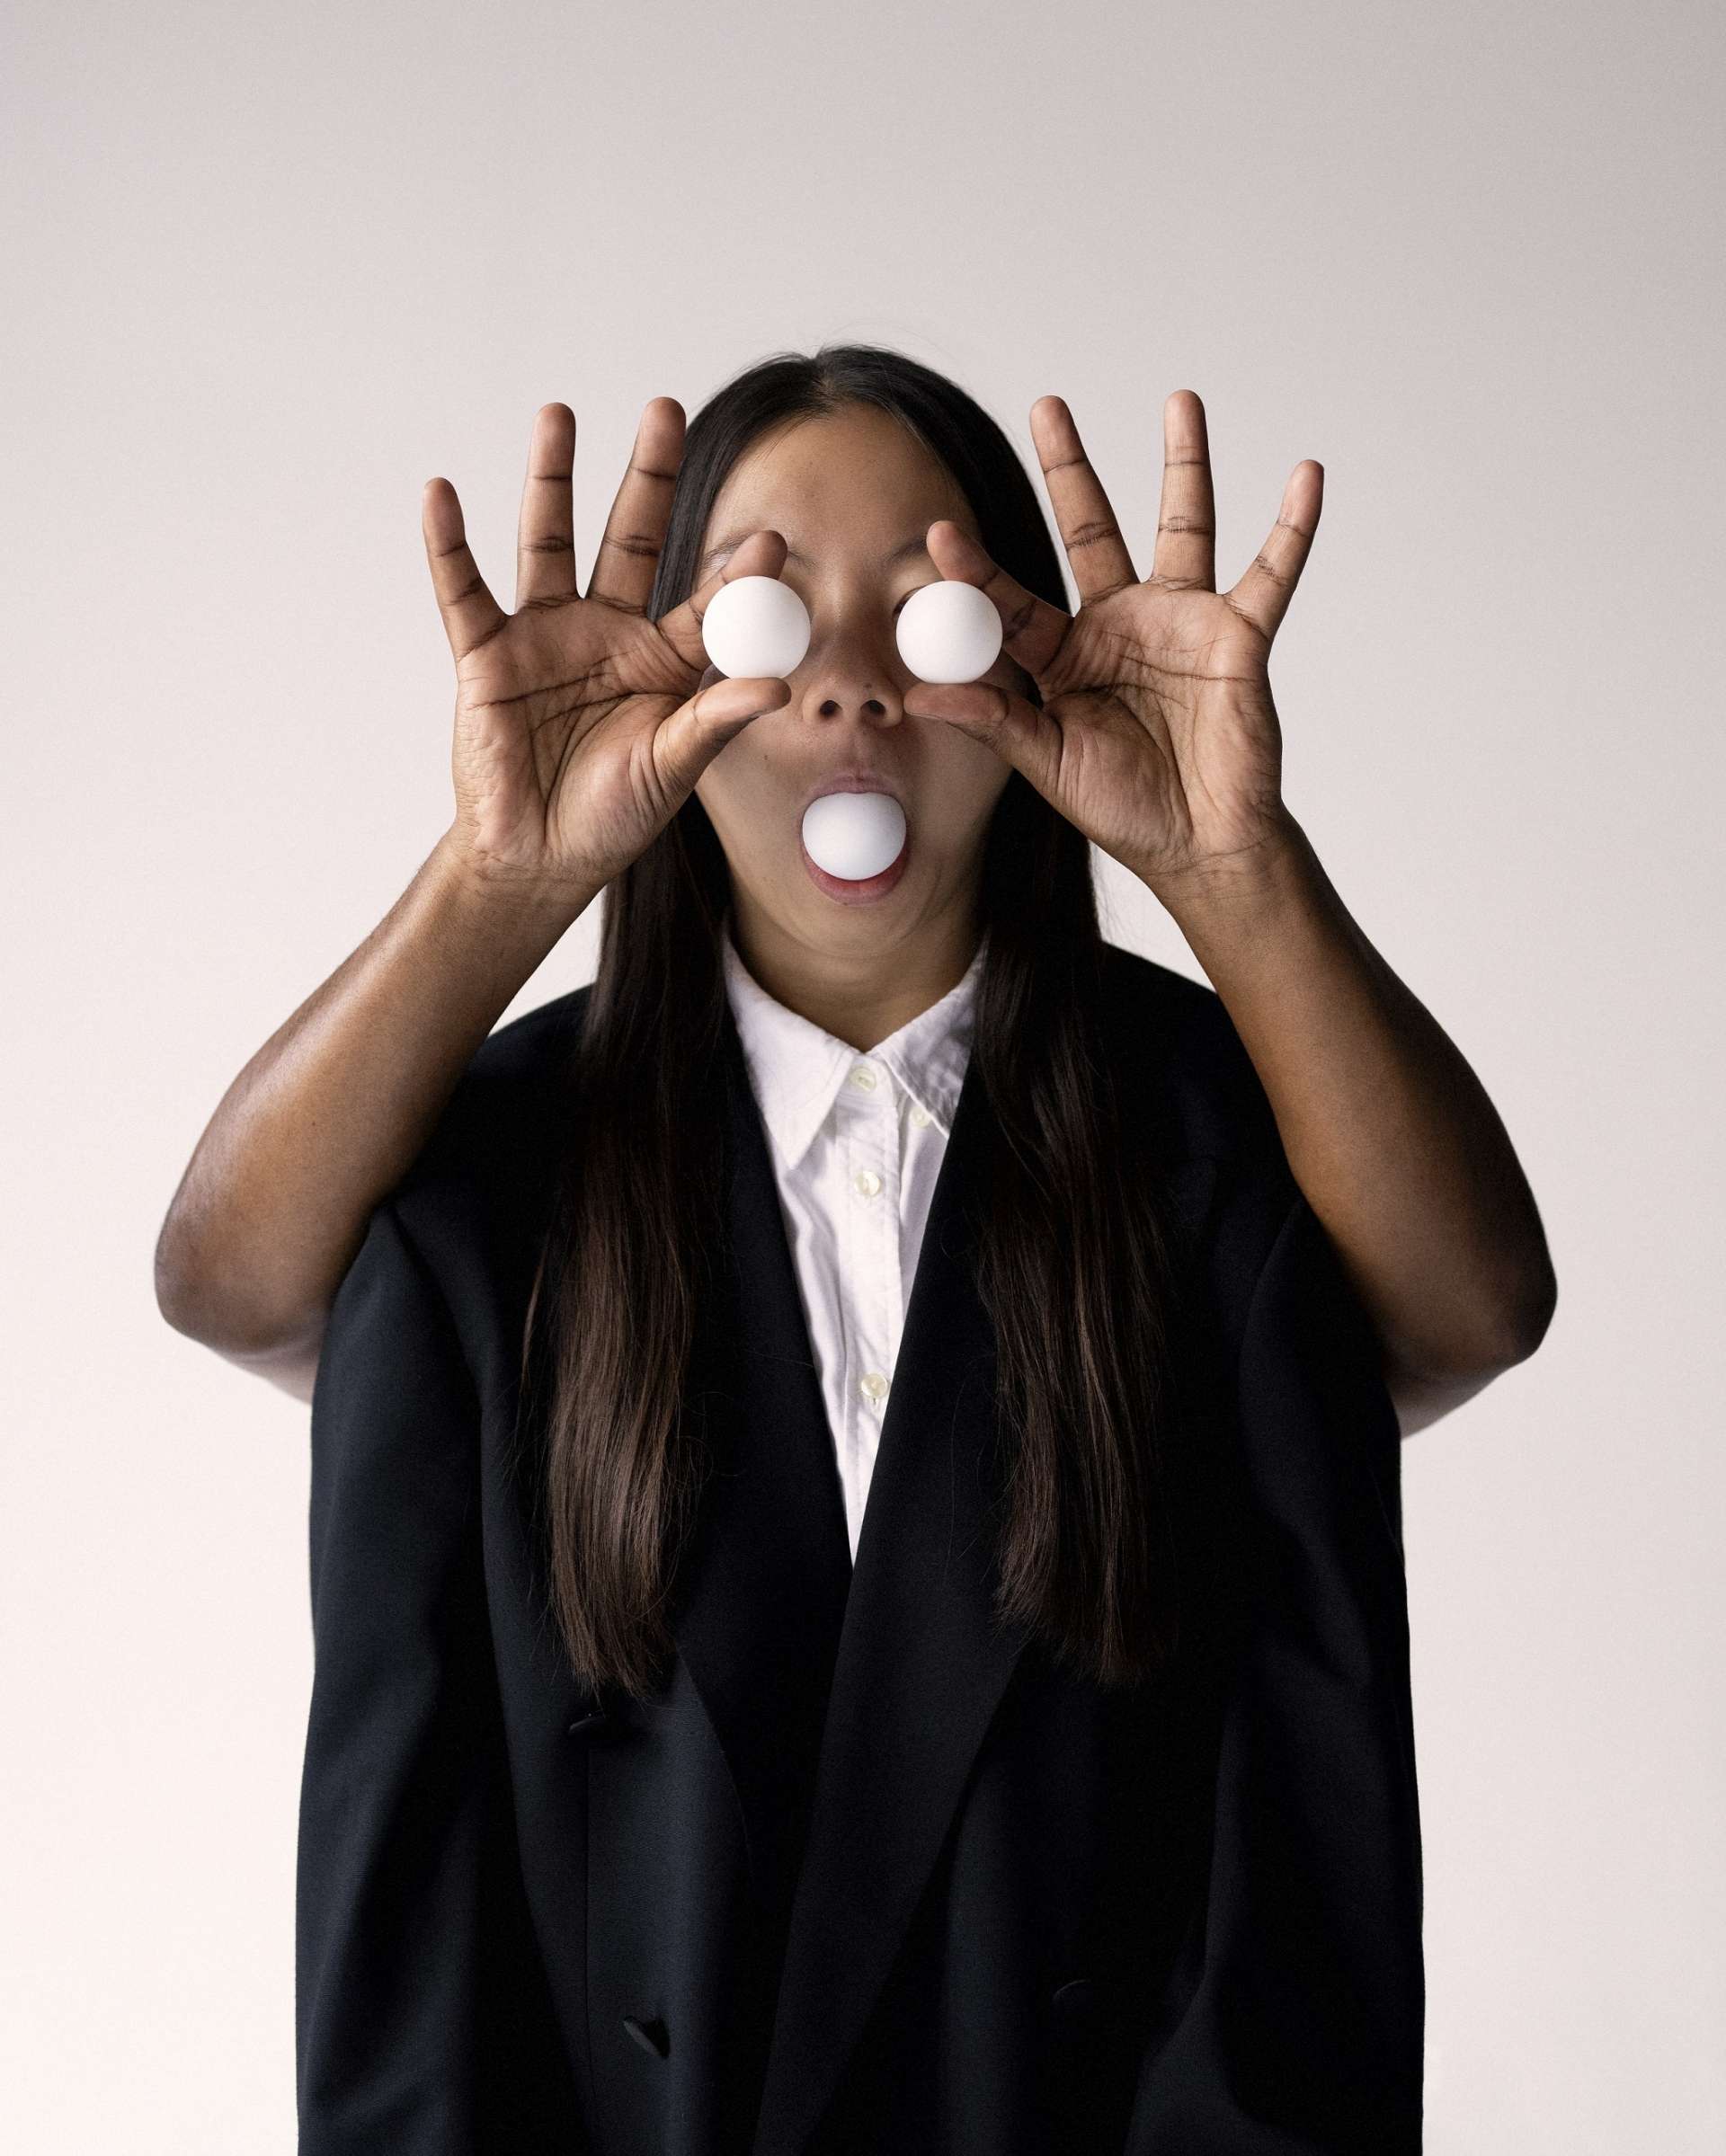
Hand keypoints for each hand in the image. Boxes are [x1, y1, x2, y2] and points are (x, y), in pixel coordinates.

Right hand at [423, 401, 791, 895]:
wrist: (538, 858)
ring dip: (552, 479)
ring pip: (548, 541)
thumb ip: (718, 719)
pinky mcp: (486, 654)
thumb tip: (779, 683)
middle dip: (646, 476)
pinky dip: (448, 544)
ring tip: (560, 415)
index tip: (768, 539)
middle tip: (666, 409)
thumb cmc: (612, 816)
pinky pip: (464, 590)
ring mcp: (544, 635)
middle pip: (628, 536)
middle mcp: (605, 631)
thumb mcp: (675, 768)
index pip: (703, 598)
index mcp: (662, 658)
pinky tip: (443, 493)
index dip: (733, 570)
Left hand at [903, 392, 1317, 897]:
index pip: (1013, 599)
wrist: (1200, 845)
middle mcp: (1120, 625)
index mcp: (1063, 657)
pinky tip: (1306, 476)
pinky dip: (1294, 527)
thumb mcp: (1045, 764)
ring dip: (1184, 463)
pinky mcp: (1239, 636)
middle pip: (1091, 529)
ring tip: (1180, 399)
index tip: (941, 535)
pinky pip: (1272, 572)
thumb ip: (991, 720)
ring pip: (1182, 527)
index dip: (978, 569)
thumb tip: (917, 696)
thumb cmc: (1122, 809)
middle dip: (1070, 468)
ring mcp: (1181, 623)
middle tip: (1048, 405)